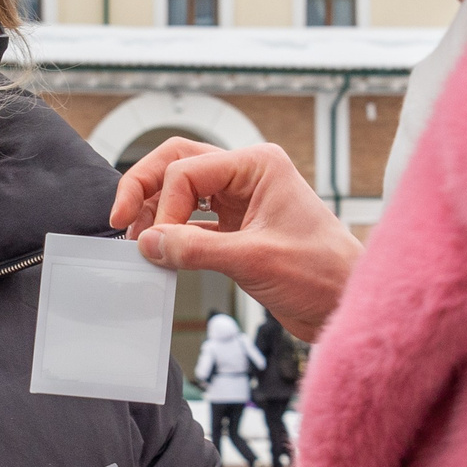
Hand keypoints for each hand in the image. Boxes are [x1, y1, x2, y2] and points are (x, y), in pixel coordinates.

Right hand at [109, 139, 362, 340]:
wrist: (346, 303)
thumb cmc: (321, 274)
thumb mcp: (255, 260)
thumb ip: (196, 249)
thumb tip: (148, 244)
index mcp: (257, 165)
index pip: (188, 169)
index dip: (164, 205)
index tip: (158, 243)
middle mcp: (247, 175)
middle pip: (177, 164)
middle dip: (145, 188)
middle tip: (120, 219)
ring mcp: (242, 200)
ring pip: (181, 190)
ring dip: (155, 212)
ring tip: (138, 242)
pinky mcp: (238, 227)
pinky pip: (193, 221)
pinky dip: (172, 235)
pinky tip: (159, 253)